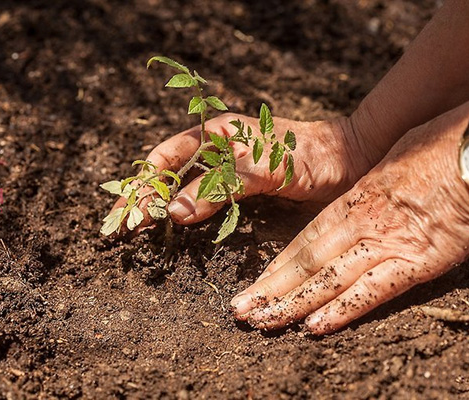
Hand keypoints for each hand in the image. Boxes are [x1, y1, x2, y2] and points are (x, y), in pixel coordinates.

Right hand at [110, 113, 377, 226]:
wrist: (346, 162)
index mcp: (216, 132)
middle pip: (168, 173)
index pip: (165, 156)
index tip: (127, 211)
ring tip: (140, 231)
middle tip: (122, 228)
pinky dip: (187, 214)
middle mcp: (216, 148)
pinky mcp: (241, 188)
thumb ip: (217, 187)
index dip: (143, 183)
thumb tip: (173, 211)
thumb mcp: (259, 169)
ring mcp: (227, 168)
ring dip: (162, 208)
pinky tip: (177, 229)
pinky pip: (205, 200)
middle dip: (145, 198)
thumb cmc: (306, 156)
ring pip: (183, 188)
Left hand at [230, 98, 468, 334]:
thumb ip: (373, 186)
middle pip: (305, 262)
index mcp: (354, 198)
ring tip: (262, 324)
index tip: (254, 284)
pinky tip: (314, 328)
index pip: (304, 238)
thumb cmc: (441, 144)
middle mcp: (359, 224)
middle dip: (270, 290)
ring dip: (292, 305)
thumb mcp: (393, 159)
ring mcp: (384, 244)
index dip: (276, 265)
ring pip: (327, 280)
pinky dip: (342, 311)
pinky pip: (372, 292)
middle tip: (240, 311)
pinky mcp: (416, 262)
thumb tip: (363, 196)